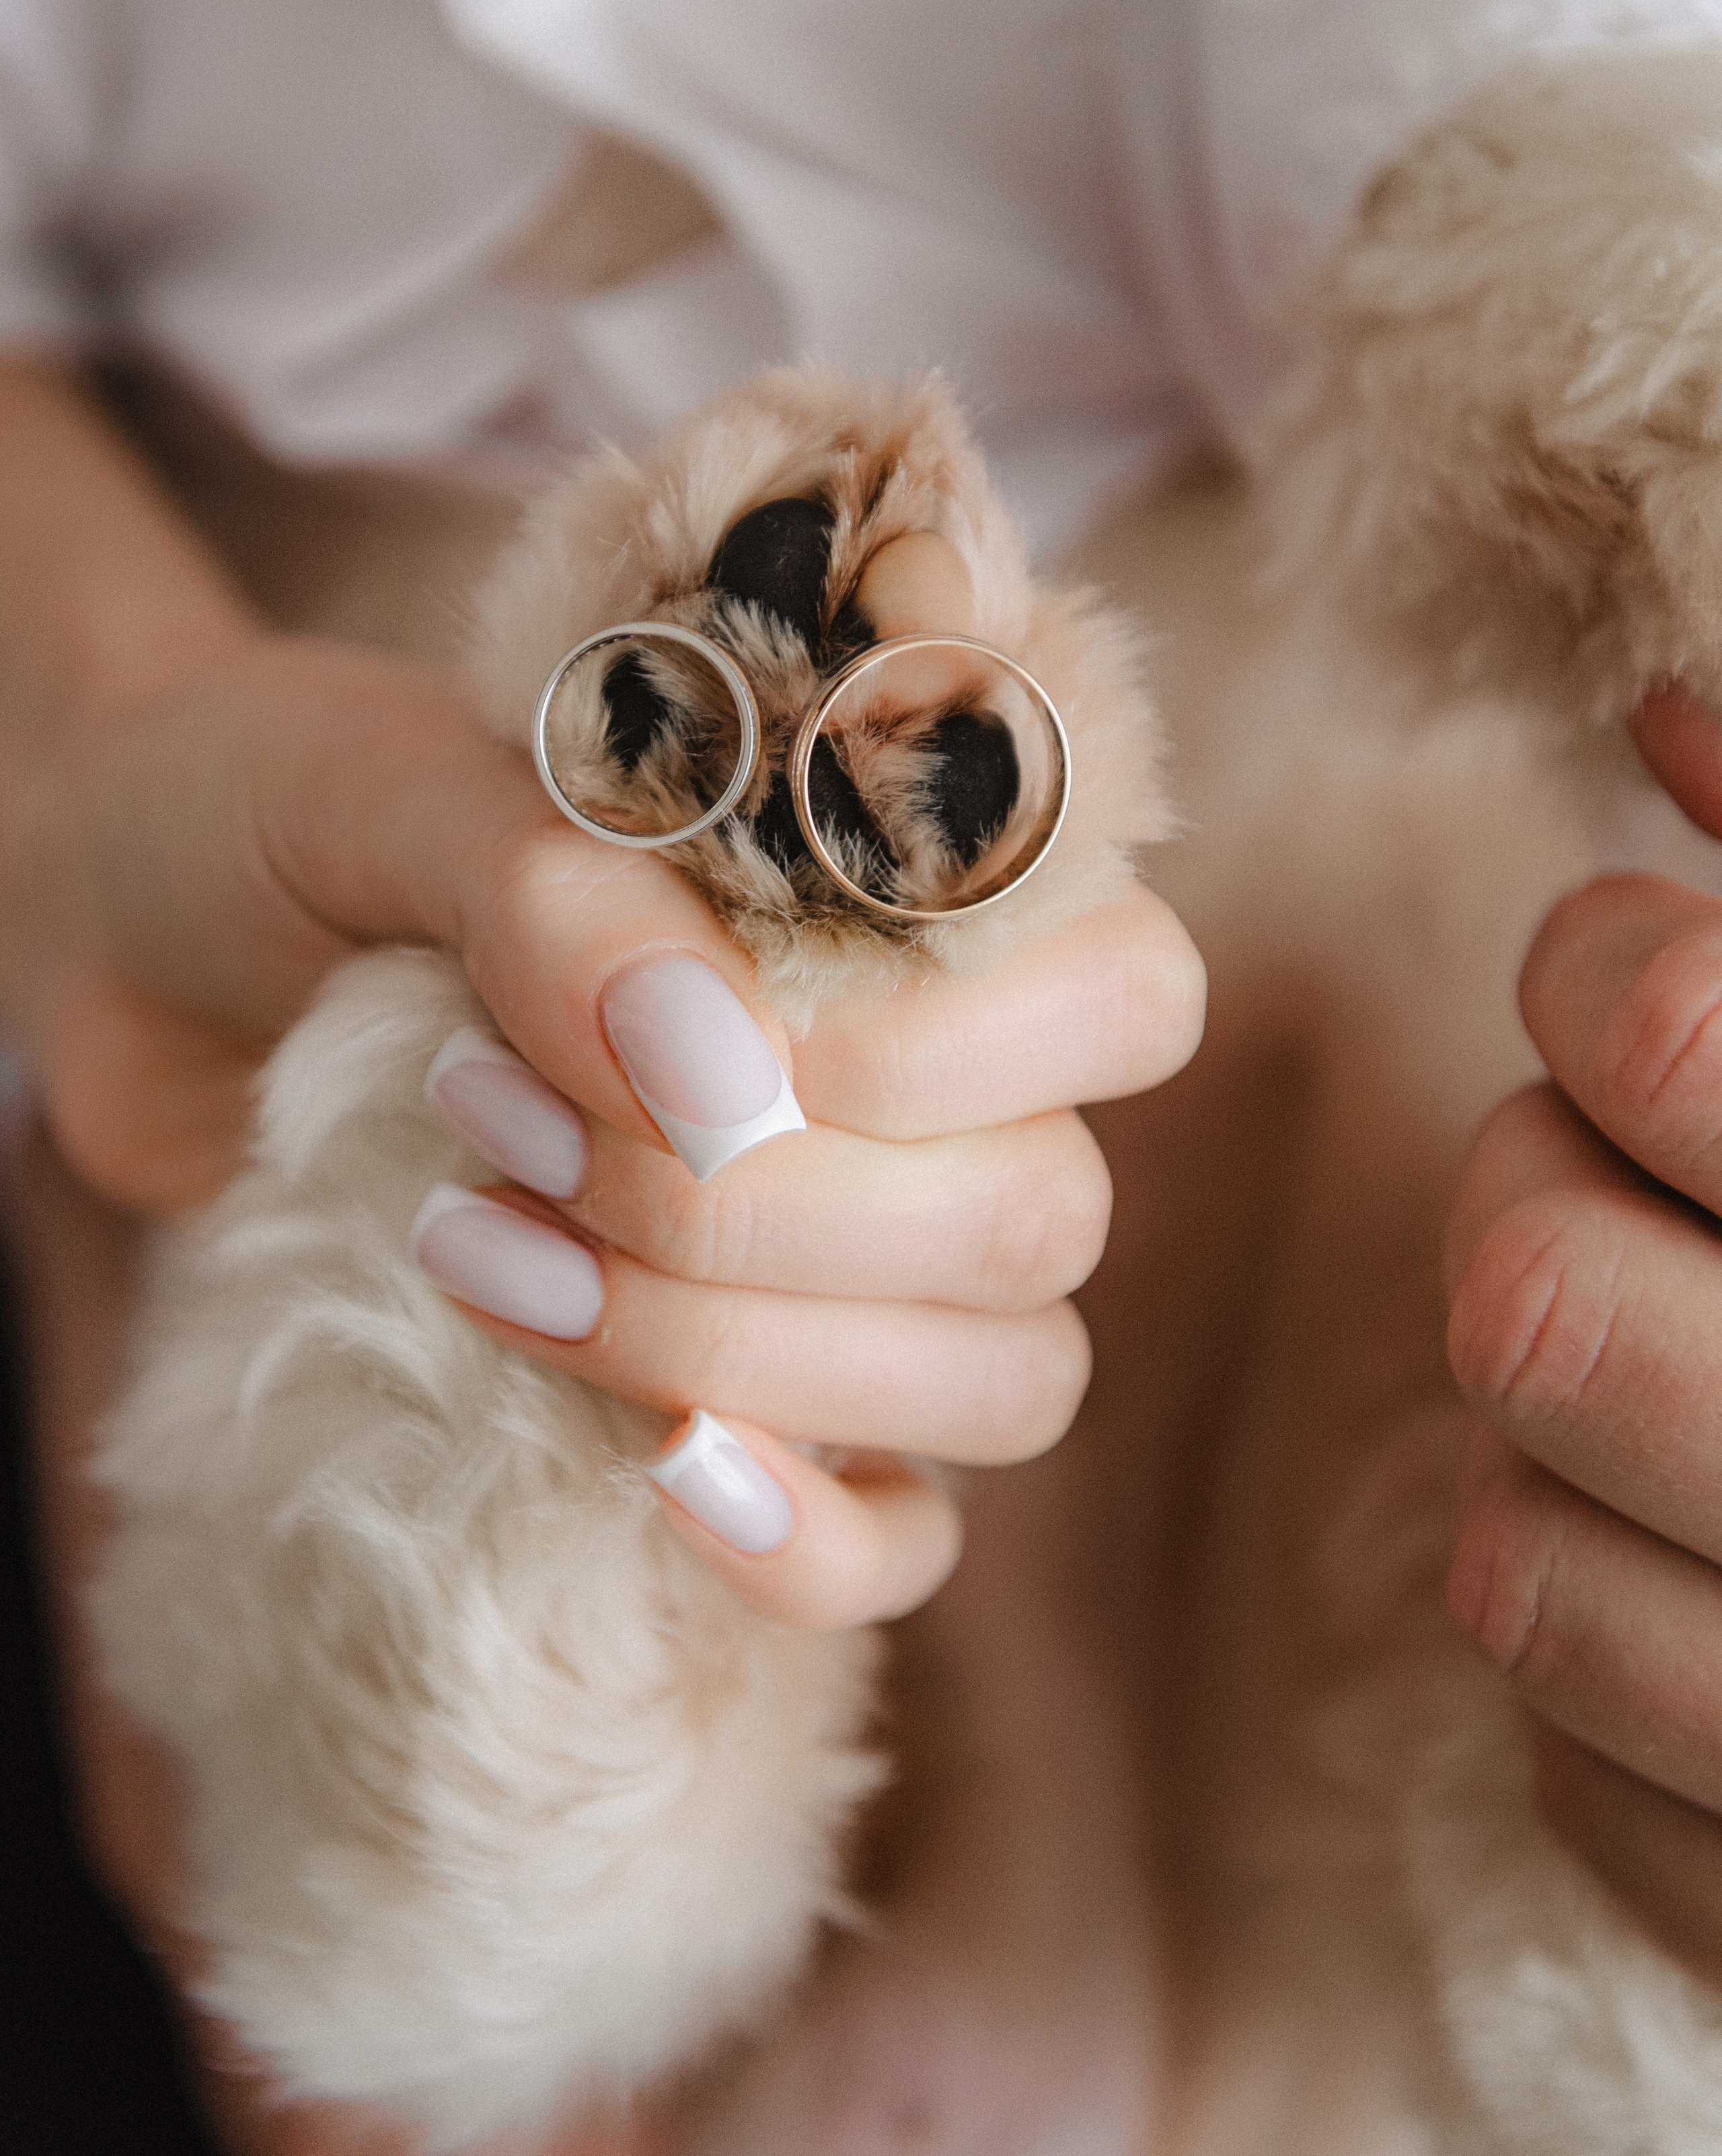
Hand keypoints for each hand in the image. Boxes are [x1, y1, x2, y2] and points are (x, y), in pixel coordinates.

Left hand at [5, 615, 1204, 1630]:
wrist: (141, 947)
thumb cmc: (284, 823)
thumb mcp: (385, 796)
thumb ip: (564, 895)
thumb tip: (726, 1076)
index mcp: (898, 889)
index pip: (1118, 991)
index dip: (972, 1048)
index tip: (728, 1040)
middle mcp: (926, 1084)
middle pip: (1039, 1217)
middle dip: (770, 1211)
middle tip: (503, 1126)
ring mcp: (861, 1263)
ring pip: (1001, 1378)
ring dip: (757, 1352)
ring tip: (490, 1253)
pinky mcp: (768, 1407)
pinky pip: (907, 1535)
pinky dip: (817, 1538)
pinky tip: (673, 1476)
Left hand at [1443, 685, 1721, 1987]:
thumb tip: (1664, 709)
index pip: (1677, 1038)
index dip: (1602, 961)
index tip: (1628, 955)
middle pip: (1535, 1293)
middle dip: (1530, 1179)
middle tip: (1615, 1149)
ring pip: (1511, 1549)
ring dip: (1546, 1431)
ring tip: (1675, 1356)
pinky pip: (1573, 1768)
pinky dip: (1605, 1657)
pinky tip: (1715, 1573)